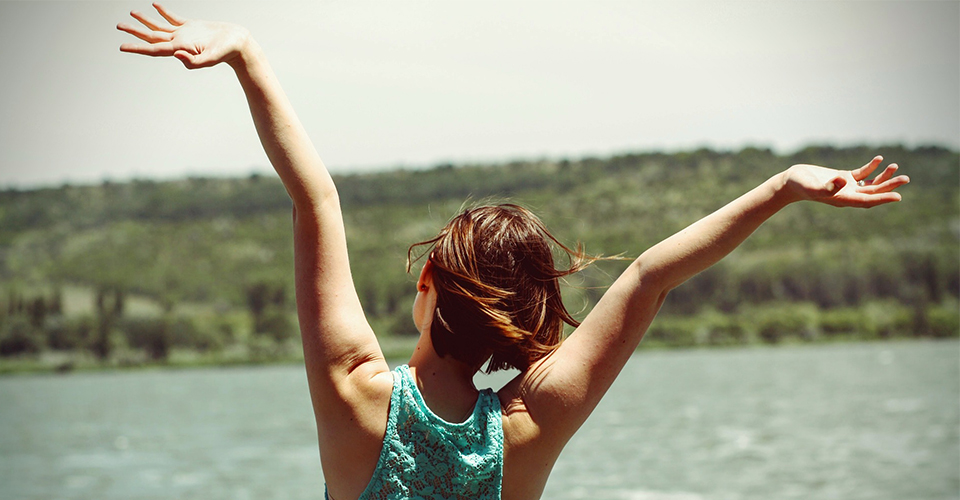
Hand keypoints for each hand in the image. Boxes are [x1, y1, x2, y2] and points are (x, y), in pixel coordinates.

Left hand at [117, 3, 249, 68]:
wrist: (239, 44)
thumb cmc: (227, 52)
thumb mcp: (211, 58)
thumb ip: (194, 61)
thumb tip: (175, 55)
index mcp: (180, 49)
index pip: (153, 49)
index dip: (137, 47)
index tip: (122, 46)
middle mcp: (179, 42)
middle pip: (152, 37)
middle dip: (135, 32)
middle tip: (119, 27)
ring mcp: (184, 34)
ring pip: (160, 27)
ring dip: (145, 21)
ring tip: (132, 13)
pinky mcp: (192, 27)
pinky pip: (173, 18)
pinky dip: (163, 12)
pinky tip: (155, 6)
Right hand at [782, 156, 908, 207]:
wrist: (790, 183)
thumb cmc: (800, 186)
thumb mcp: (812, 186)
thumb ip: (827, 187)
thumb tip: (843, 181)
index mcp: (843, 199)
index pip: (867, 200)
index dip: (883, 198)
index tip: (898, 196)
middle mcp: (847, 194)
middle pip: (873, 192)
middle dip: (889, 186)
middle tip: (905, 179)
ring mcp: (846, 186)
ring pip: (869, 184)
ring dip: (883, 177)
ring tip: (896, 167)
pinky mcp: (842, 178)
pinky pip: (861, 174)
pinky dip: (871, 168)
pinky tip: (879, 159)